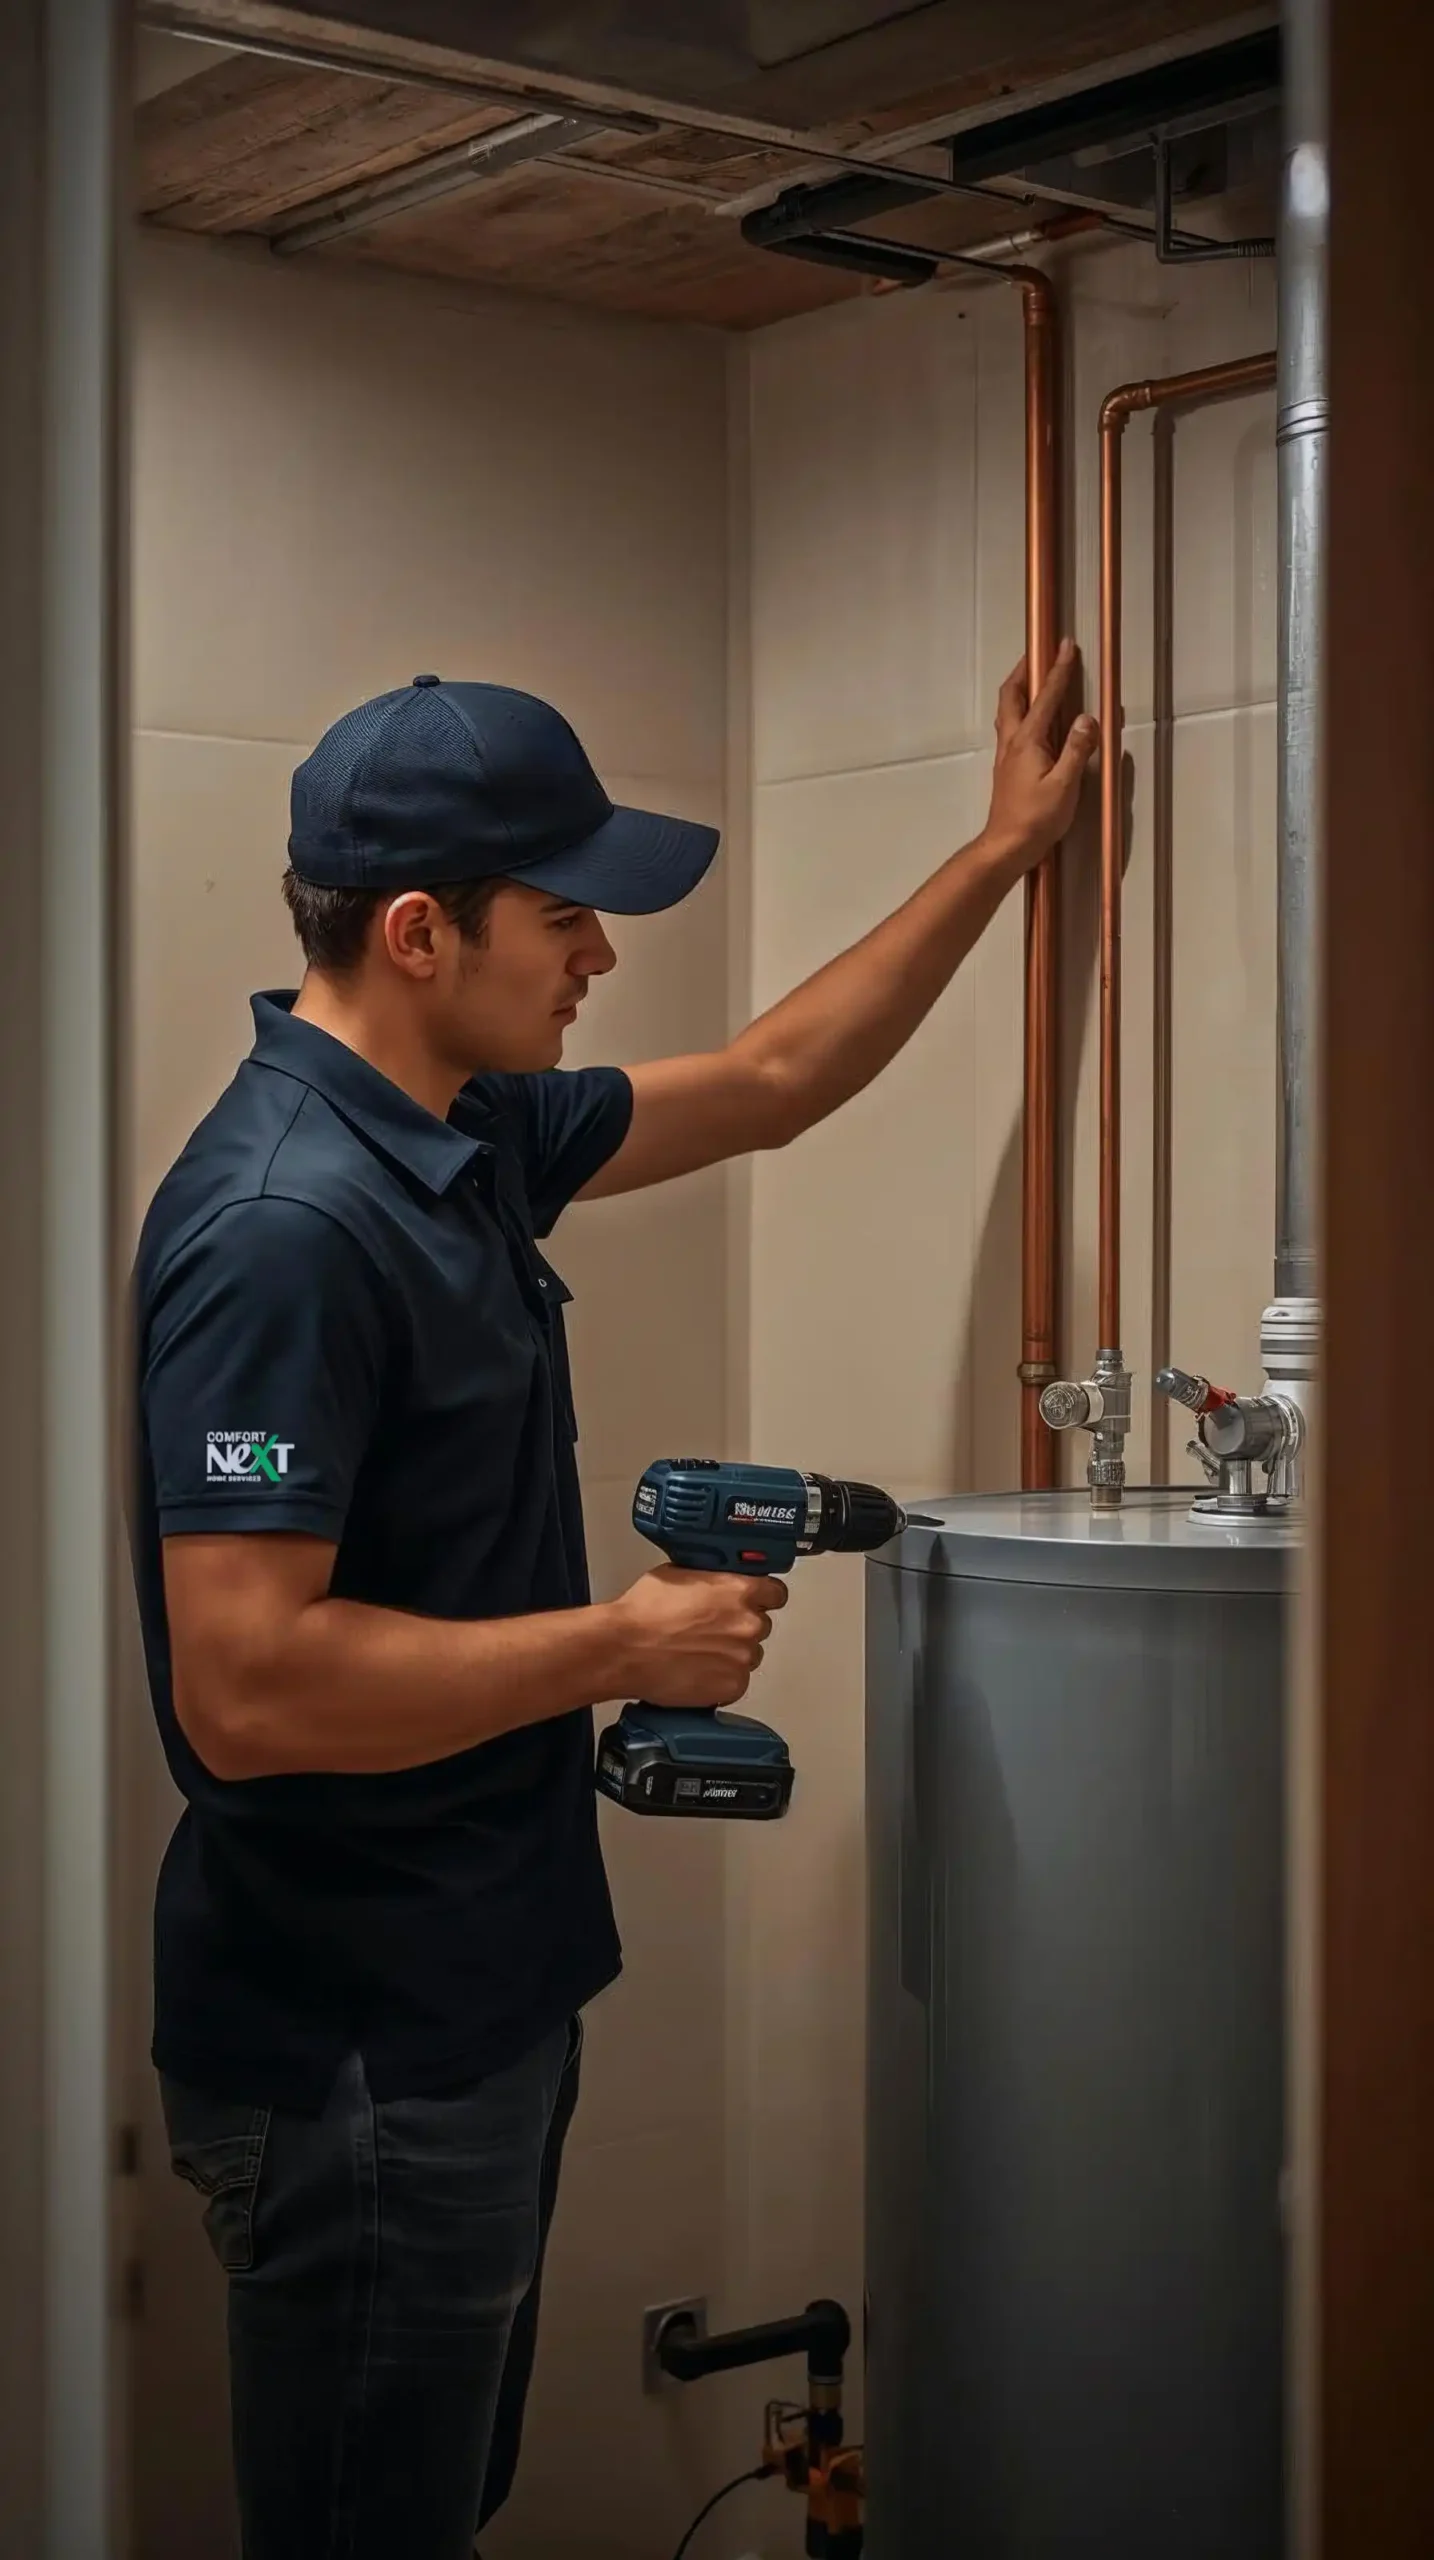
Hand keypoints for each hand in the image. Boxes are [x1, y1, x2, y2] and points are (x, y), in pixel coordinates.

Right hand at [609, 1565, 789, 1707]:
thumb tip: (715, 1580)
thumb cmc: (644, 1612)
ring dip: (731, 1654)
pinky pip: (736, 1681)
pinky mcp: (732, 1686)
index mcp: (740, 1591)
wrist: (625, 1650)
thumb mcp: (678, 1573)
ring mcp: (742, 1658)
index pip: (776, 1594)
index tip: (755, 1602)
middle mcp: (748, 1624)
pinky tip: (697, 1671)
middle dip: (740, 1627)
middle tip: (711, 1631)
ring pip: (748, 1655)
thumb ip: (710, 1578)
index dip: (763, 1598)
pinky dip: (721, 1679)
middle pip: (760, 1625)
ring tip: (699, 1654)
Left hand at [981, 640, 1097, 869]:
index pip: (1046, 697)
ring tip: (1033, 677)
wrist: (1007, 846)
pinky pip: (1011, 726)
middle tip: (1038, 653)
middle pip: (1012, 695)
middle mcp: (1012, 741)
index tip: (1067, 646)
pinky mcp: (1007, 767)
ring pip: (1008, 711)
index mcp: (1028, 740)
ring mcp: (1006, 754)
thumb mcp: (1064, 785)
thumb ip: (1076, 749)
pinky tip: (1030, 717)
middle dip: (1024, 670)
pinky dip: (1020, 709)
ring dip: (1019, 689)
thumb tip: (1086, 717)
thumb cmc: (1036, 818)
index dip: (1058, 670)